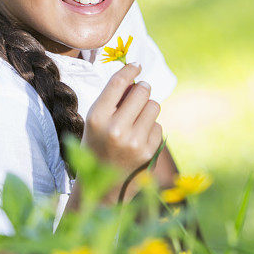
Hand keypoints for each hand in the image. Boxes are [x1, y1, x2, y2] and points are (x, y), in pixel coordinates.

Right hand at [81, 62, 163, 183]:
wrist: (103, 188)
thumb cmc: (99, 146)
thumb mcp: (95, 122)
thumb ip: (112, 100)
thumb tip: (136, 76)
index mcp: (96, 118)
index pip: (117, 83)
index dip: (130, 70)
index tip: (137, 65)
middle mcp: (115, 129)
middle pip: (141, 90)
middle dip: (142, 89)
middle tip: (138, 94)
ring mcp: (134, 141)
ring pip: (154, 106)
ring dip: (148, 109)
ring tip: (136, 121)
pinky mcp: (149, 152)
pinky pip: (158, 125)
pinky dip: (151, 128)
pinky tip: (139, 139)